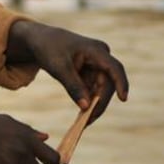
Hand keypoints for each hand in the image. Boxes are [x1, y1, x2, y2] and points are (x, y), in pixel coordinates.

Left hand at [6, 20, 128, 123]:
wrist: (40, 40)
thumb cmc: (49, 50)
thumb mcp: (59, 68)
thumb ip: (73, 87)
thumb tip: (86, 107)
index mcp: (95, 50)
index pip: (114, 68)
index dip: (121, 83)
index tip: (123, 99)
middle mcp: (101, 57)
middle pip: (108, 84)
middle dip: (100, 103)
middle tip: (88, 122)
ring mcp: (97, 65)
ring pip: (101, 90)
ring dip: (94, 105)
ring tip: (83, 123)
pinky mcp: (91, 73)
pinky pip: (94, 90)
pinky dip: (88, 102)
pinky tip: (82, 116)